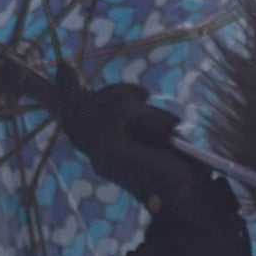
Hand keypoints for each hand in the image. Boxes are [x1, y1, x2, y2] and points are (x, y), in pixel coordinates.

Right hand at [54, 81, 233, 222]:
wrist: (190, 190)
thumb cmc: (176, 161)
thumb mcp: (151, 129)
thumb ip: (132, 113)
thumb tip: (129, 93)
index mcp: (100, 147)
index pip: (71, 116)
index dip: (65, 90)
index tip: (65, 66)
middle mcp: (94, 153)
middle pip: (81, 107)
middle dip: (112, 92)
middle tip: (142, 94)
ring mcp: (99, 155)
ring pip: (101, 107)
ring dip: (133, 104)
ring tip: (163, 122)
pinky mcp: (110, 154)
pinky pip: (115, 117)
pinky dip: (140, 115)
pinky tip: (162, 128)